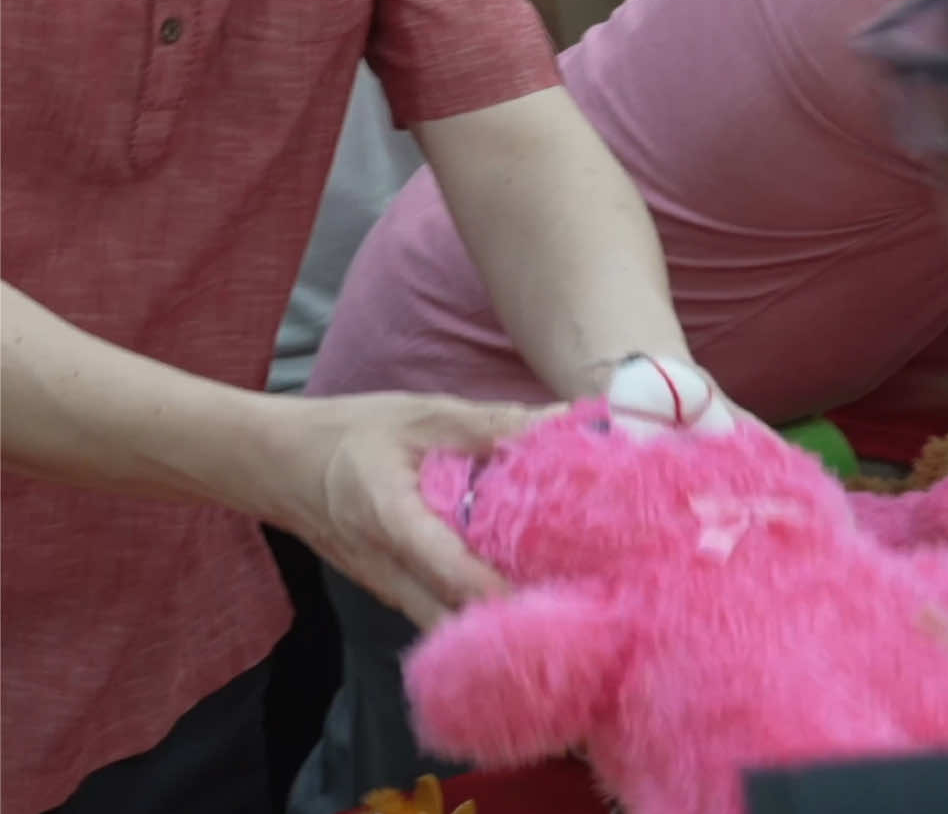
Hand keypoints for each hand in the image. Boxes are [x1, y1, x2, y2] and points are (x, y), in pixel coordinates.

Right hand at [264, 391, 555, 626]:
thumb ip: (491, 424)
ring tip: (555, 597)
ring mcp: (387, 589)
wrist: (278, 462)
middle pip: (457, 620)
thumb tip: (565, 419)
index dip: (507, 592)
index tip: (563, 593)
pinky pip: (435, 612)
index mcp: (394, 521)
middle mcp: (389, 571)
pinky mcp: (390, 591)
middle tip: (576, 601)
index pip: (455, 575)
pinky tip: (513, 585)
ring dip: (495, 620)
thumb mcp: (422, 414)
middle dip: (515, 620)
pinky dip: (473, 608)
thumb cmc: (350, 432)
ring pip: (448, 625)